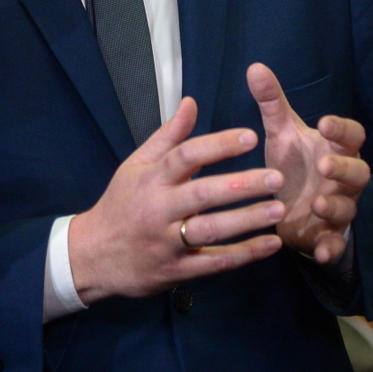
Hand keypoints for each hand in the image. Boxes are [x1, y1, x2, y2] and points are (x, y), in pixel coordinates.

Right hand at [68, 97, 285, 303]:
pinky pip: (214, 262)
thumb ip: (168, 136)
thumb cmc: (121, 204)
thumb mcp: (136, 165)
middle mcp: (159, 209)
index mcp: (151, 179)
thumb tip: (191, 102)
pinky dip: (244, 254)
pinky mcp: (176, 271)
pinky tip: (271, 244)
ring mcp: (167, 242)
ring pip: (211, 230)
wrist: (92, 256)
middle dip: (242, 185)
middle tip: (276, 177)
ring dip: (247, 221)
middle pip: (203, 194)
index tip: (251, 136)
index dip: (218, 145)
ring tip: (280, 210)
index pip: (186, 156)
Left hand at [249, 63, 368, 263]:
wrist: (294, 208)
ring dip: (335, 205)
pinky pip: (336, 245)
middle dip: (344, 169)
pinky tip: (321, 253)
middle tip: (324, 165)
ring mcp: (338, 208)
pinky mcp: (327, 236)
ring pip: (348, 207)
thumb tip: (255, 66)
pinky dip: (331, 249)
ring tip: (316, 202)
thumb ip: (272, 104)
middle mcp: (343, 180)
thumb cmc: (293, 164)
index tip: (324, 123)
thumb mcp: (282, 134)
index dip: (342, 130)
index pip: (351, 136)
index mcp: (335, 150)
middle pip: (359, 172)